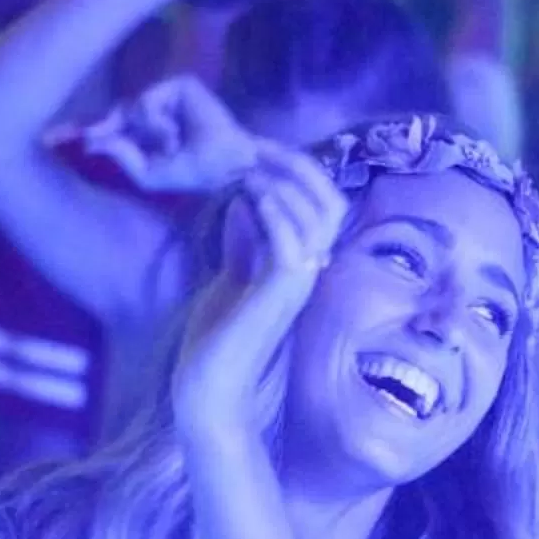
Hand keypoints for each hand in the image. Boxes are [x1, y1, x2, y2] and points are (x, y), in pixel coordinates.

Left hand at [80, 74, 265, 196]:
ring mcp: (170, 97)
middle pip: (121, 111)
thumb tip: (95, 143)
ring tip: (171, 146)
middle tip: (89, 136)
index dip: (98, 129)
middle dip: (105, 124)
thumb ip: (123, 158)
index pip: (119, 124)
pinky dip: (156, 122)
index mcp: (152, 133)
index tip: (76, 139)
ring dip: (147, 132)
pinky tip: (174, 133)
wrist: (222, 164)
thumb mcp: (149, 175)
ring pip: (134, 107)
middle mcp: (159, 112)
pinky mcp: (181, 85)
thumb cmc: (193, 173)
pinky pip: (149, 101)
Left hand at [171, 145, 349, 442]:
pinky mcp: (281, 293)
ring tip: (250, 167)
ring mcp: (300, 283)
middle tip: (260, 148)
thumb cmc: (216, 342)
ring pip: (317, 216)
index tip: (261, 152)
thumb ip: (243, 242)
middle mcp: (310, 272)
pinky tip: (248, 195)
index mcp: (301, 267)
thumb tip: (243, 200)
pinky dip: (274, 211)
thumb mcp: (230, 279)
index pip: (321, 207)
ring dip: (284, 183)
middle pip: (330, 203)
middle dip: (299, 168)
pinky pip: (292, 240)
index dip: (298, 174)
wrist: (207, 390)